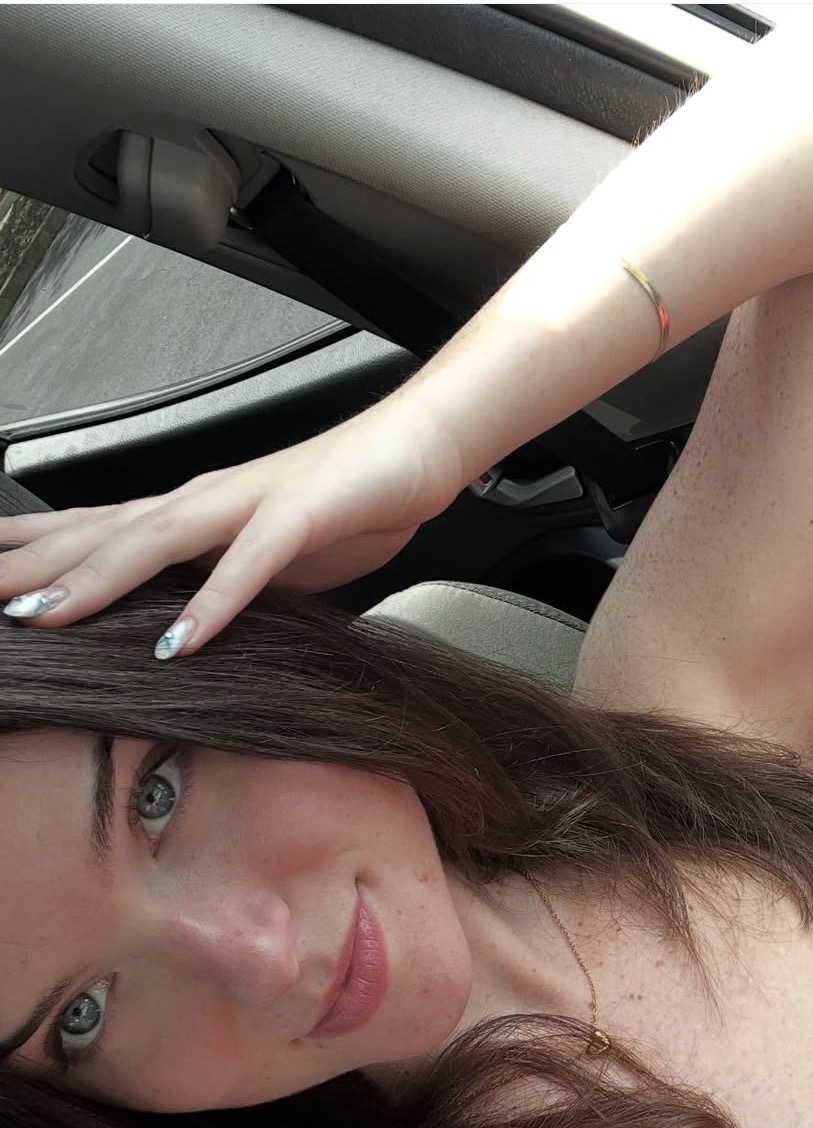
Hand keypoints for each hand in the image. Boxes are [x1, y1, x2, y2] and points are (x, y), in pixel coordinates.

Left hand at [0, 402, 465, 656]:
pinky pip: (250, 565)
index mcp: (196, 511)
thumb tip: (183, 629)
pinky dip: (214, 604)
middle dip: (36, 567)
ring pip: (157, 542)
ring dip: (97, 580)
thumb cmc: (349, 498)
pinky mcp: (302, 516)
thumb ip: (222, 585)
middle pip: (104, 536)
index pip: (97, 534)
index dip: (36, 557)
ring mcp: (250, 504)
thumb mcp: (271, 559)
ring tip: (43, 616)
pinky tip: (183, 643)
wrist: (420, 445)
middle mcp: (206, 500)